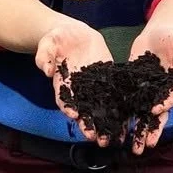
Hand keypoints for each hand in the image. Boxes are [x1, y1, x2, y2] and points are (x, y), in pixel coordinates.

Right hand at [35, 18, 116, 143]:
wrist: (74, 34)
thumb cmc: (57, 39)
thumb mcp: (48, 43)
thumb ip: (44, 56)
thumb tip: (46, 70)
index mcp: (62, 83)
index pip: (64, 99)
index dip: (69, 108)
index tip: (74, 116)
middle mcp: (78, 89)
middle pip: (83, 110)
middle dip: (88, 124)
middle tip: (94, 137)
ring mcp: (94, 86)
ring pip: (99, 108)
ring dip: (105, 123)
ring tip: (112, 138)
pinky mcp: (107, 80)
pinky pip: (114, 96)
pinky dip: (120, 109)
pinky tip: (128, 121)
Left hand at [127, 18, 172, 152]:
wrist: (160, 35)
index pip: (171, 97)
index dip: (164, 105)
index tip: (155, 111)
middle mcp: (162, 92)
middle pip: (157, 114)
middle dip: (151, 130)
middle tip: (145, 146)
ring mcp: (148, 91)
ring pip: (142, 114)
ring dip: (137, 130)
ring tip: (131, 147)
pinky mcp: (134, 87)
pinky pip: (128, 103)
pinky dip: (123, 115)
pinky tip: (114, 127)